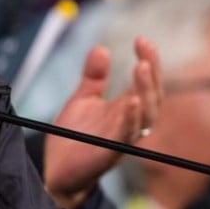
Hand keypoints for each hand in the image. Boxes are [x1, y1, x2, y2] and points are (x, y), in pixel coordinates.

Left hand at [43, 38, 160, 208]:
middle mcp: (129, 124)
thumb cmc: (74, 136)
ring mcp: (122, 138)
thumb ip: (94, 77)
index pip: (145, 84)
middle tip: (145, 48)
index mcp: (125, 110)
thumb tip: (102, 48)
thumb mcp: (83, 99)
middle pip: (152, 97)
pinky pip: (126, 136)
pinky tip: (131, 101)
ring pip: (145, 116)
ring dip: (145, 91)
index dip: (149, 62)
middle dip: (152, 72)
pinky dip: (130, 119)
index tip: (142, 39)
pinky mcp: (109, 152)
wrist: (57, 168)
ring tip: (141, 67)